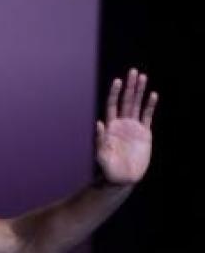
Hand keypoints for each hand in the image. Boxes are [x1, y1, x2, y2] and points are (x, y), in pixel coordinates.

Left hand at [95, 68, 157, 185]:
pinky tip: (153, 95)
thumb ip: (100, 140)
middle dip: (129, 86)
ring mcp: (134, 128)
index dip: (115, 93)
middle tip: (133, 72)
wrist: (123, 180)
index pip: (112, 105)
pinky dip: (150, 106)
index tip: (118, 81)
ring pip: (137, 105)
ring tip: (143, 77)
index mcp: (111, 127)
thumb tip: (99, 123)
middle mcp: (122, 124)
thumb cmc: (109, 170)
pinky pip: (147, 116)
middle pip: (126, 101)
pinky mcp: (144, 134)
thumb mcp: (102, 156)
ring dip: (140, 91)